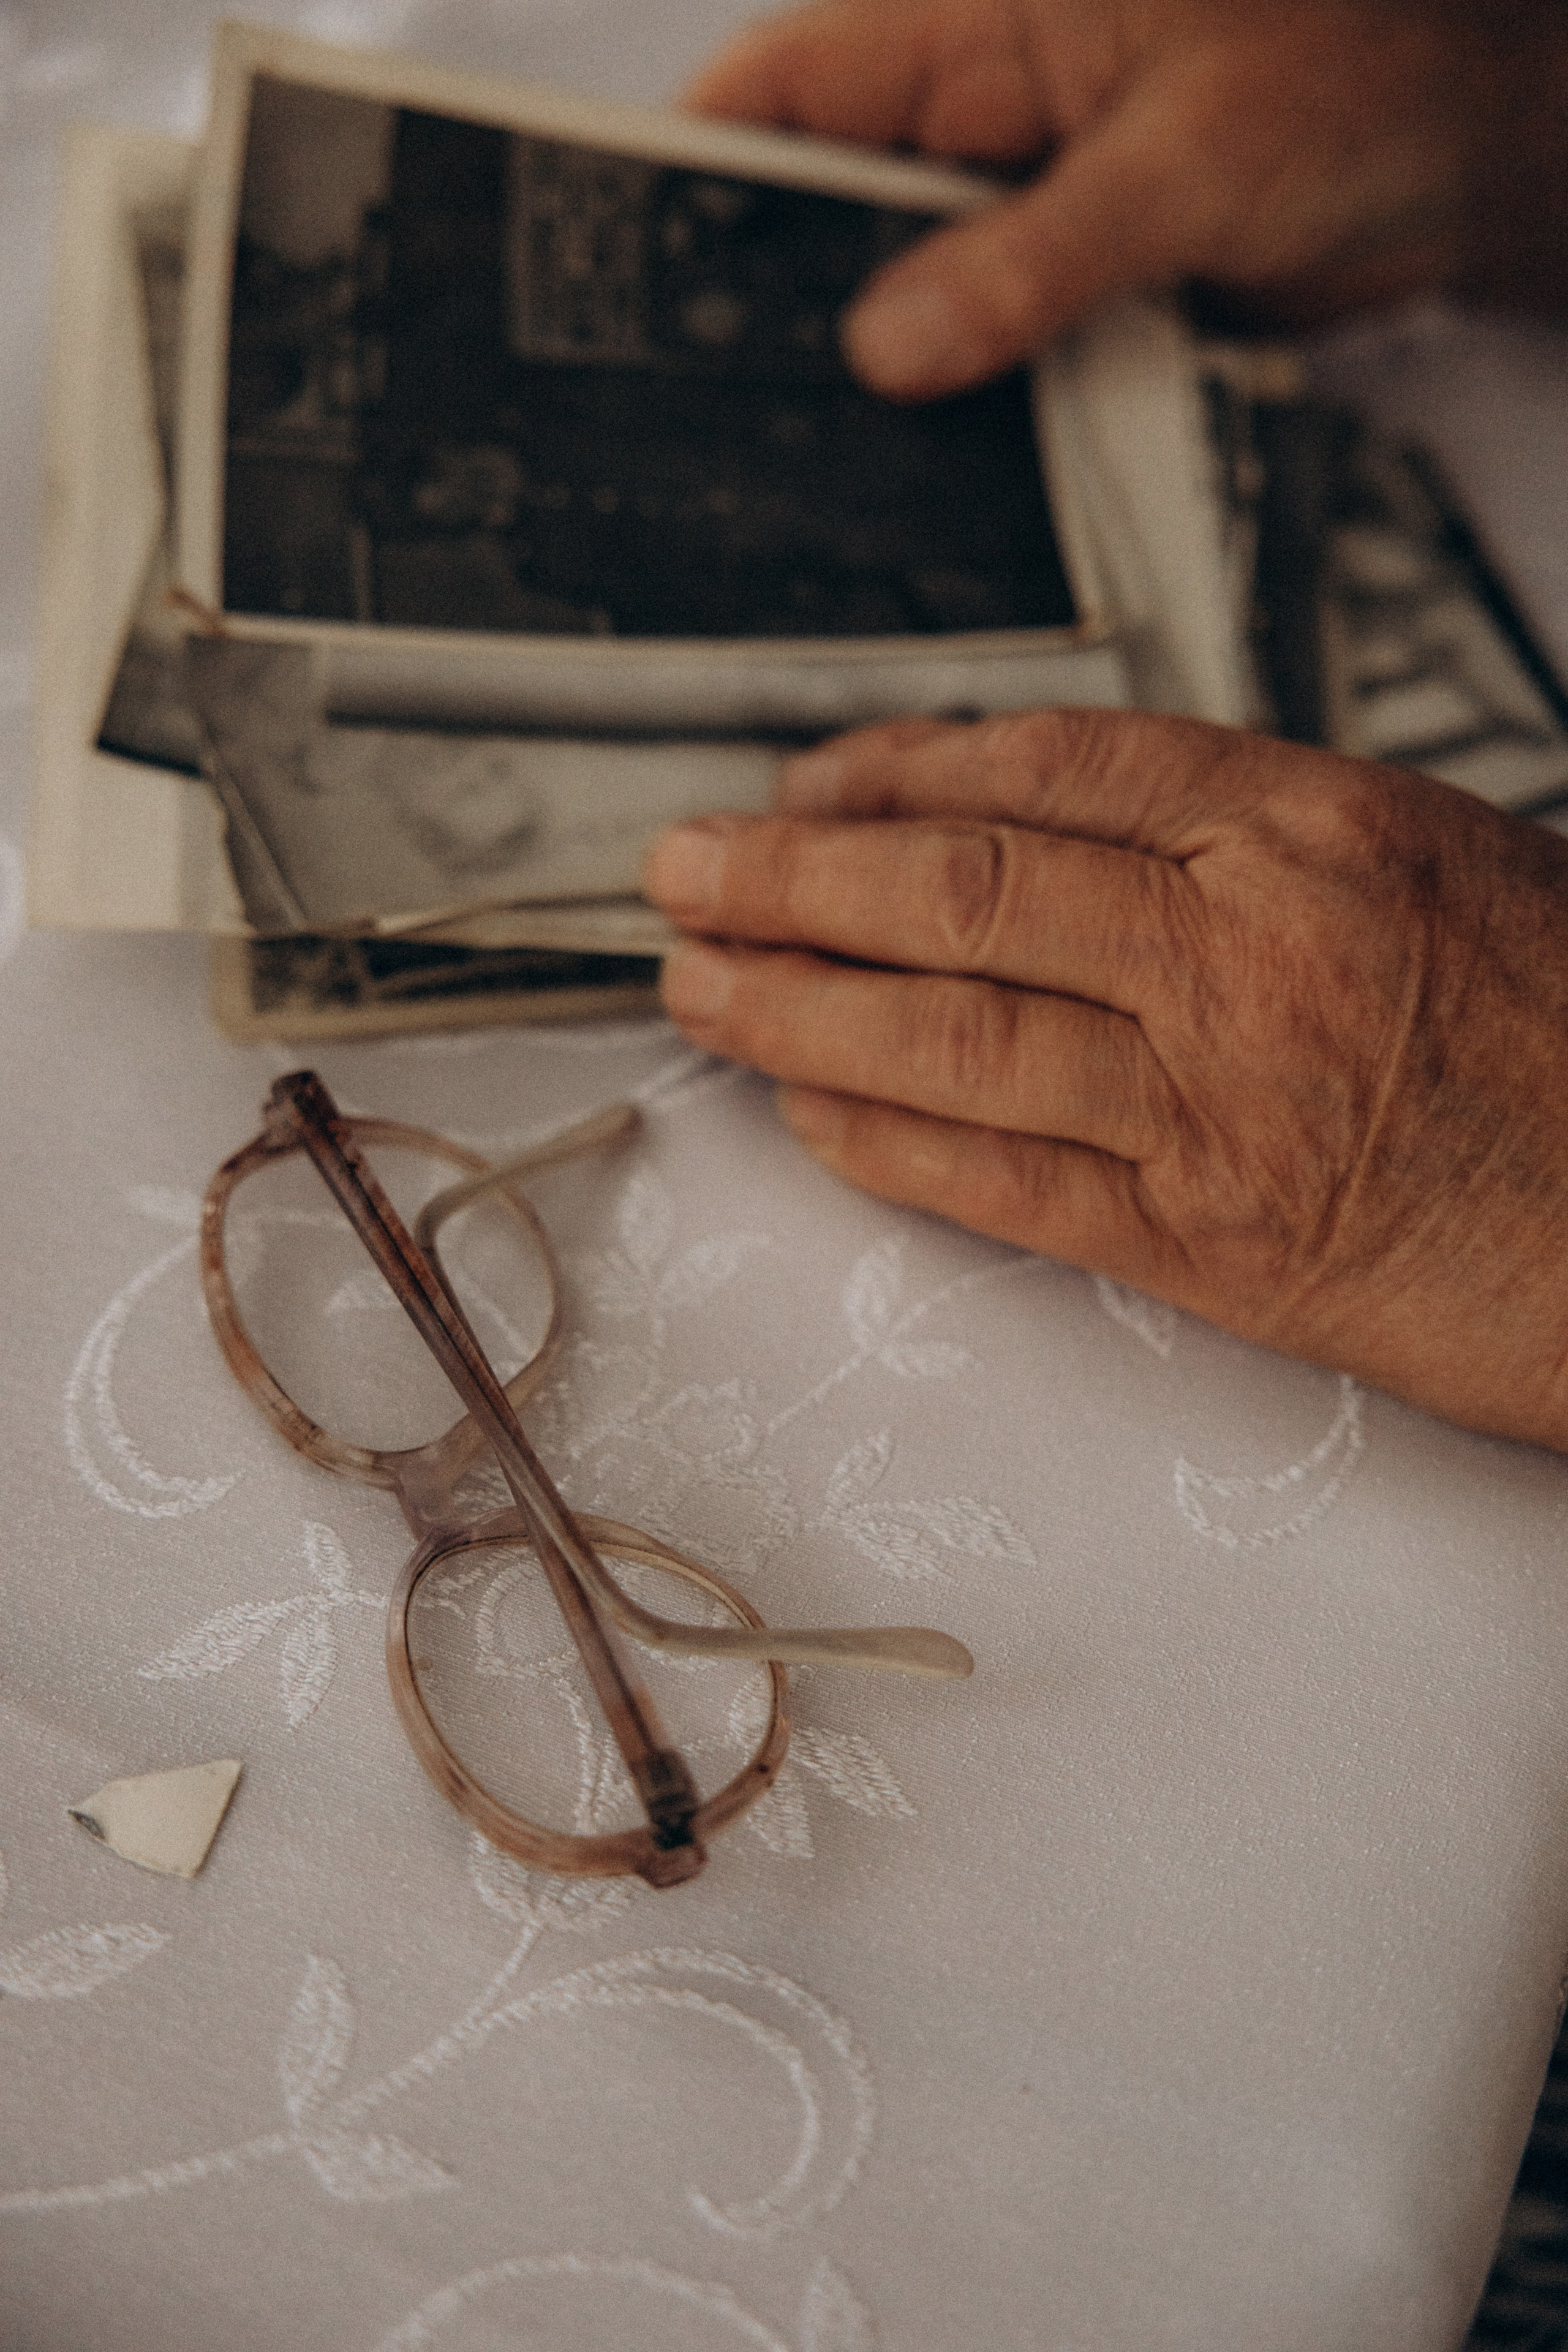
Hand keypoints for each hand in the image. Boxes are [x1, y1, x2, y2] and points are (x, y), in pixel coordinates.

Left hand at [642, 712, 1567, 1449]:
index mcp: (1315, 827)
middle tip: (682, 869)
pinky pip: (1006, 1185)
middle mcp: (1253, 950)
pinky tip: (806, 1115)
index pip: (1049, 770)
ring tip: (697, 984)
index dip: (896, 771)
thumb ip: (1245, 835)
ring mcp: (1225, 1103)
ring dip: (797, 1009)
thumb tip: (1044, 823)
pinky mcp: (1215, 1246)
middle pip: (965, 891)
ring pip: (953, 1036)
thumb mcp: (1431, 861)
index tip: (806, 780)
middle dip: (795, 876)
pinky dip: (889, 1147)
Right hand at [687, 0, 1567, 397]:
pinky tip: (911, 479)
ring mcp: (1011, 213)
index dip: (684, 174)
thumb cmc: (1360, 82)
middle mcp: (977, 122)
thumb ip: (1032, 257)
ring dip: (855, 382)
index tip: (605, 266)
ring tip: (789, 469)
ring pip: (886, 299)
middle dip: (756, 308)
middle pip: (812, 214)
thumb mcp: (1186, 163)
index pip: (783, 91)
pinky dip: (946, 416)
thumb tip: (889, 348)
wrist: (1462, 163)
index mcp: (975, 33)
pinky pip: (971, 355)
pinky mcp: (1058, 292)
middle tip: (687, 415)